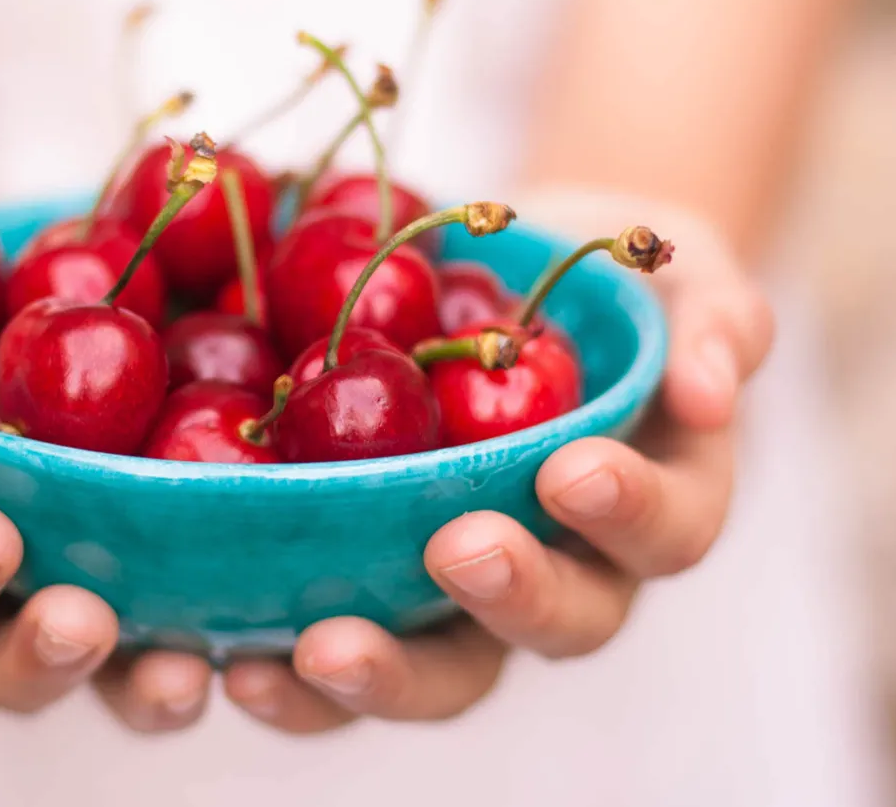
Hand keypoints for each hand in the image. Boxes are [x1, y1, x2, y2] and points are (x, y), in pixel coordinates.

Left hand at [204, 194, 776, 733]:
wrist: (507, 285)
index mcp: (648, 505)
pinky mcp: (371, 585)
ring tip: (314, 650)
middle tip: (460, 551)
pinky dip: (291, 672)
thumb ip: (713, 321)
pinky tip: (232, 658)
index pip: (664, 532)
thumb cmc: (604, 287)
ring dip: (382, 671)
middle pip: (554, 625)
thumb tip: (710, 390)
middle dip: (511, 599)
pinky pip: (341, 646)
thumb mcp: (677, 274)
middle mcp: (564, 569)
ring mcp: (461, 591)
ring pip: (442, 667)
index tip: (573, 469)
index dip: (628, 513)